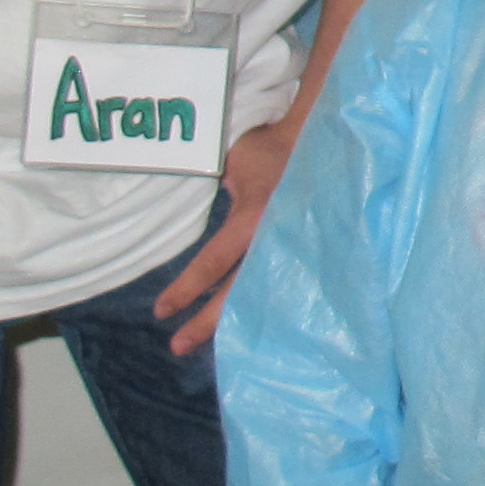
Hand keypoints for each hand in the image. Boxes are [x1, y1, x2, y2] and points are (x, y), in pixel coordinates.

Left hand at [159, 113, 300, 353]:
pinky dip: (266, 306)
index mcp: (254, 219)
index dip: (187, 289)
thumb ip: (224, 194)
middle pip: (237, 292)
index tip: (162, 312)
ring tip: (216, 347)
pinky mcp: (308, 251)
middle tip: (178, 347)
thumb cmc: (272, 146)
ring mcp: (293, 248)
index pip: (214, 262)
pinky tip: (256, 329)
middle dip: (207, 322)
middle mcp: (274, 240)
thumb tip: (208, 213)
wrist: (322, 138)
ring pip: (261, 294)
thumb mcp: (236, 165)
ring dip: (237, 320)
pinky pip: (282, 284)